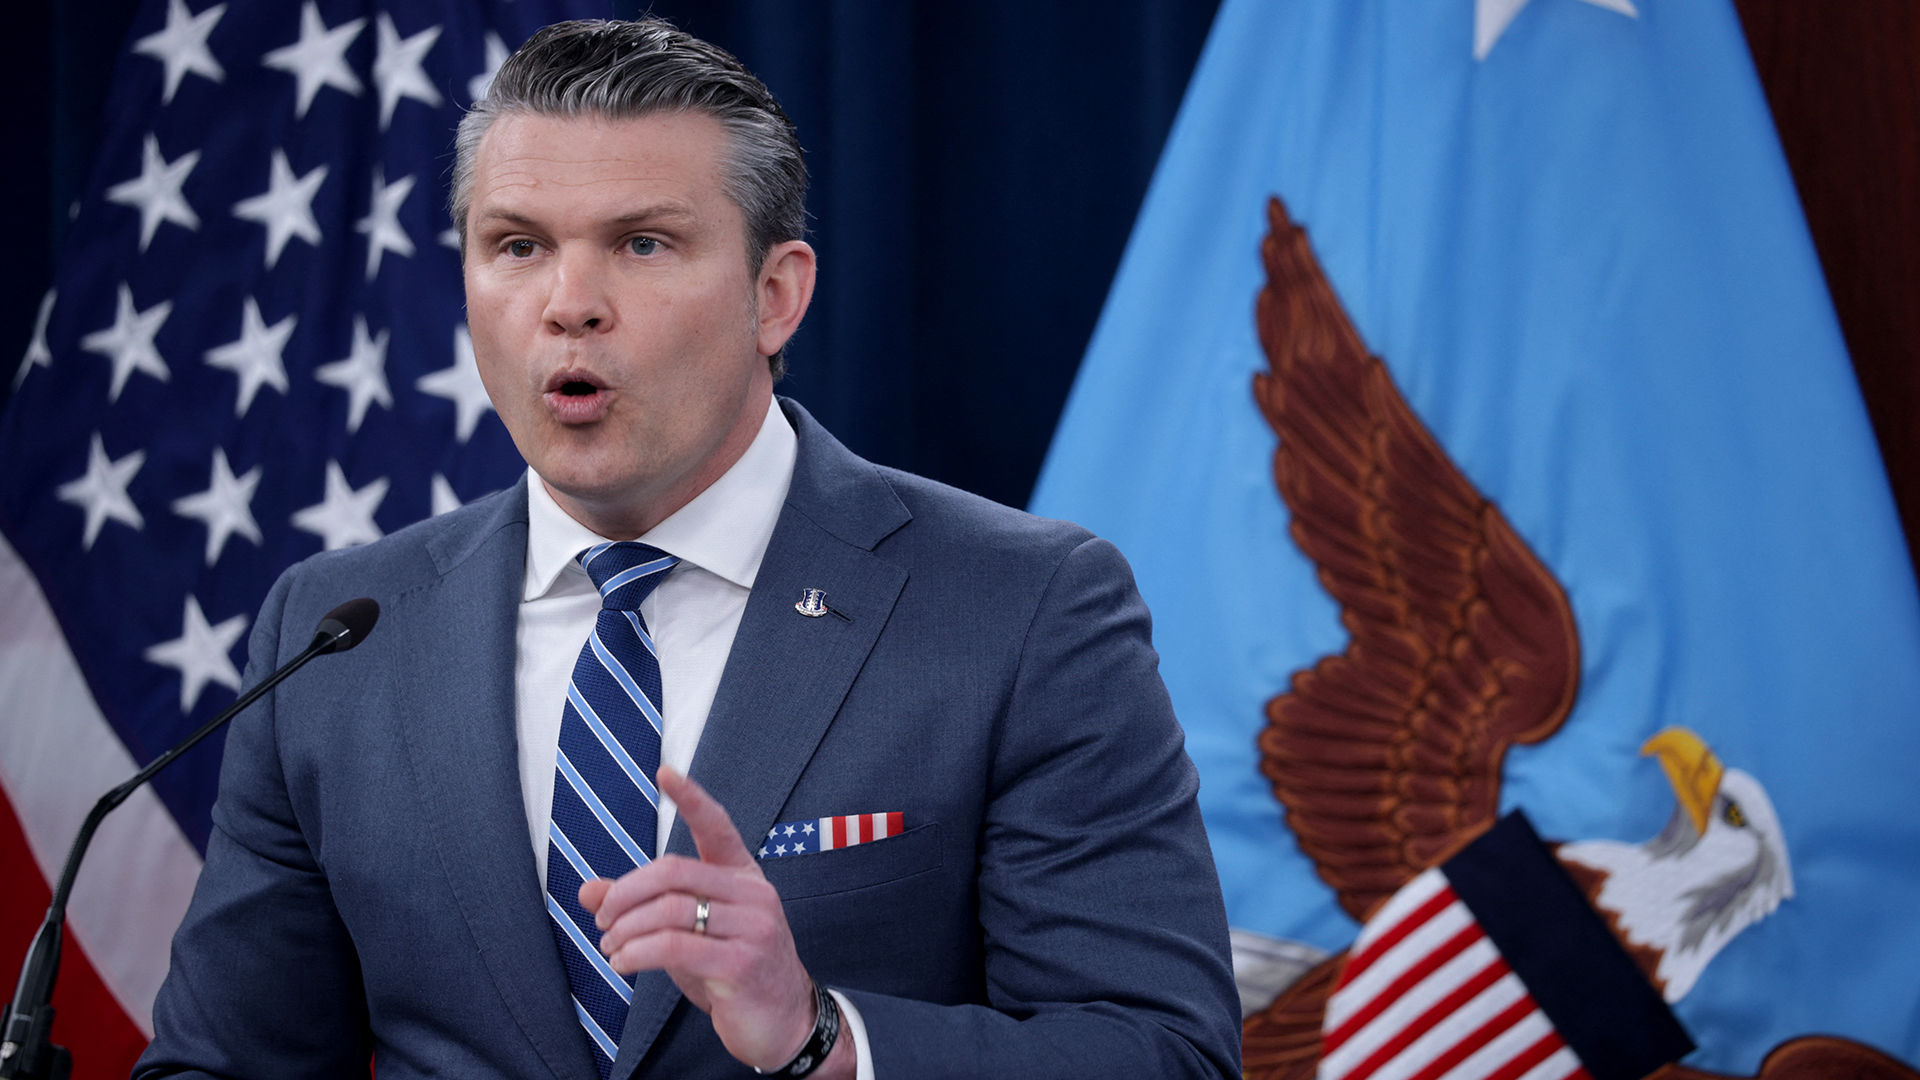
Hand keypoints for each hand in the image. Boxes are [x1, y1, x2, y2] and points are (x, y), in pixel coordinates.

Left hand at [578, 766, 849, 1074]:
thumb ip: (643, 909)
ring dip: (625, 930)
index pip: (717, 827)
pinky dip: (637, 953)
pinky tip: (623, 963)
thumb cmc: (732, 972)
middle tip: (602, 917)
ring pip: (669, 910)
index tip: (666, 772)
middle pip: (674, 871)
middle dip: (625, 892)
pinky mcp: (742, 964)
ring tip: (610, 947)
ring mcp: (753, 928)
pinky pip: (675, 947)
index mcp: (743, 878)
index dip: (691, 799)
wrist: (784, 1024)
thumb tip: (589, 891)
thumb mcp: (687, 934)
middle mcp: (753, 895)